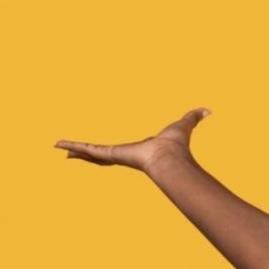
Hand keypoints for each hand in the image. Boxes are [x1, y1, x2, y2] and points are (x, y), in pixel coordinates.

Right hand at [54, 107, 211, 173]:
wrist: (170, 158)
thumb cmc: (177, 145)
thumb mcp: (183, 124)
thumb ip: (194, 117)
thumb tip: (209, 110)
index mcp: (139, 151)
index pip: (121, 152)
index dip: (112, 152)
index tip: (106, 152)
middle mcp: (125, 155)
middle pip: (101, 155)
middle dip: (88, 154)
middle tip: (73, 153)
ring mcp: (115, 156)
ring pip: (91, 153)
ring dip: (75, 150)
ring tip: (59, 148)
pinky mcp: (110, 153)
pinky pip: (88, 149)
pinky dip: (73, 145)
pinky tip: (59, 145)